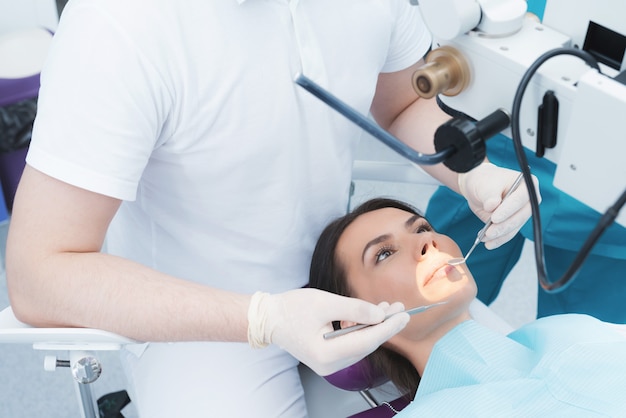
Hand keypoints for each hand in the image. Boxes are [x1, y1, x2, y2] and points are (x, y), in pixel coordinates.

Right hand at [247, 289, 408, 375]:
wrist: (269, 318)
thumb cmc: (291, 308)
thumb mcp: (325, 302)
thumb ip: (355, 309)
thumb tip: (381, 315)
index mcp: (326, 354)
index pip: (367, 341)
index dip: (388, 327)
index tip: (404, 315)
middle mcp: (329, 365)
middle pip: (367, 345)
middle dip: (384, 325)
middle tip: (399, 307)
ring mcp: (329, 364)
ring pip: (361, 345)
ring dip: (375, 326)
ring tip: (386, 307)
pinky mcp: (328, 358)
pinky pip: (352, 345)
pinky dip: (362, 330)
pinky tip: (369, 316)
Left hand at [458, 162, 540, 248]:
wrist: (478, 188)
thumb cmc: (484, 181)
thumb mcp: (484, 185)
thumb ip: (490, 195)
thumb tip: (493, 206)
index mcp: (527, 184)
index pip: (520, 200)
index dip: (508, 210)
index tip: (494, 218)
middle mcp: (529, 200)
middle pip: (520, 217)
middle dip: (503, 226)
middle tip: (488, 232)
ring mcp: (522, 213)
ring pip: (514, 228)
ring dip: (499, 235)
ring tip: (485, 238)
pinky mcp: (514, 223)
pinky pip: (509, 234)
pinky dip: (498, 240)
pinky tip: (488, 243)